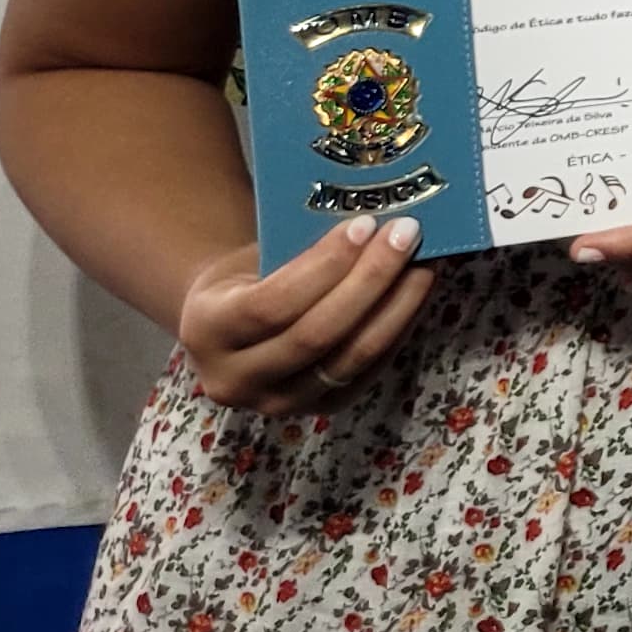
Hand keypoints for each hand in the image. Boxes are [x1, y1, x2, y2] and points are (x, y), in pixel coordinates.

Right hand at [175, 215, 432, 413]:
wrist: (230, 327)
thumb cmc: (246, 279)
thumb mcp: (251, 259)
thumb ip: (298, 249)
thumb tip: (374, 222)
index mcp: (207, 331)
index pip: (272, 304)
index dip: (324, 266)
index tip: (365, 224)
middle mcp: (236, 380)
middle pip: (316, 335)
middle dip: (370, 280)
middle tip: (407, 234)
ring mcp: (279, 404)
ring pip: (351, 358)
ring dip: (396, 306)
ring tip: (423, 261)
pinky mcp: (320, 410)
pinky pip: (369, 370)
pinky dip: (399, 328)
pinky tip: (417, 292)